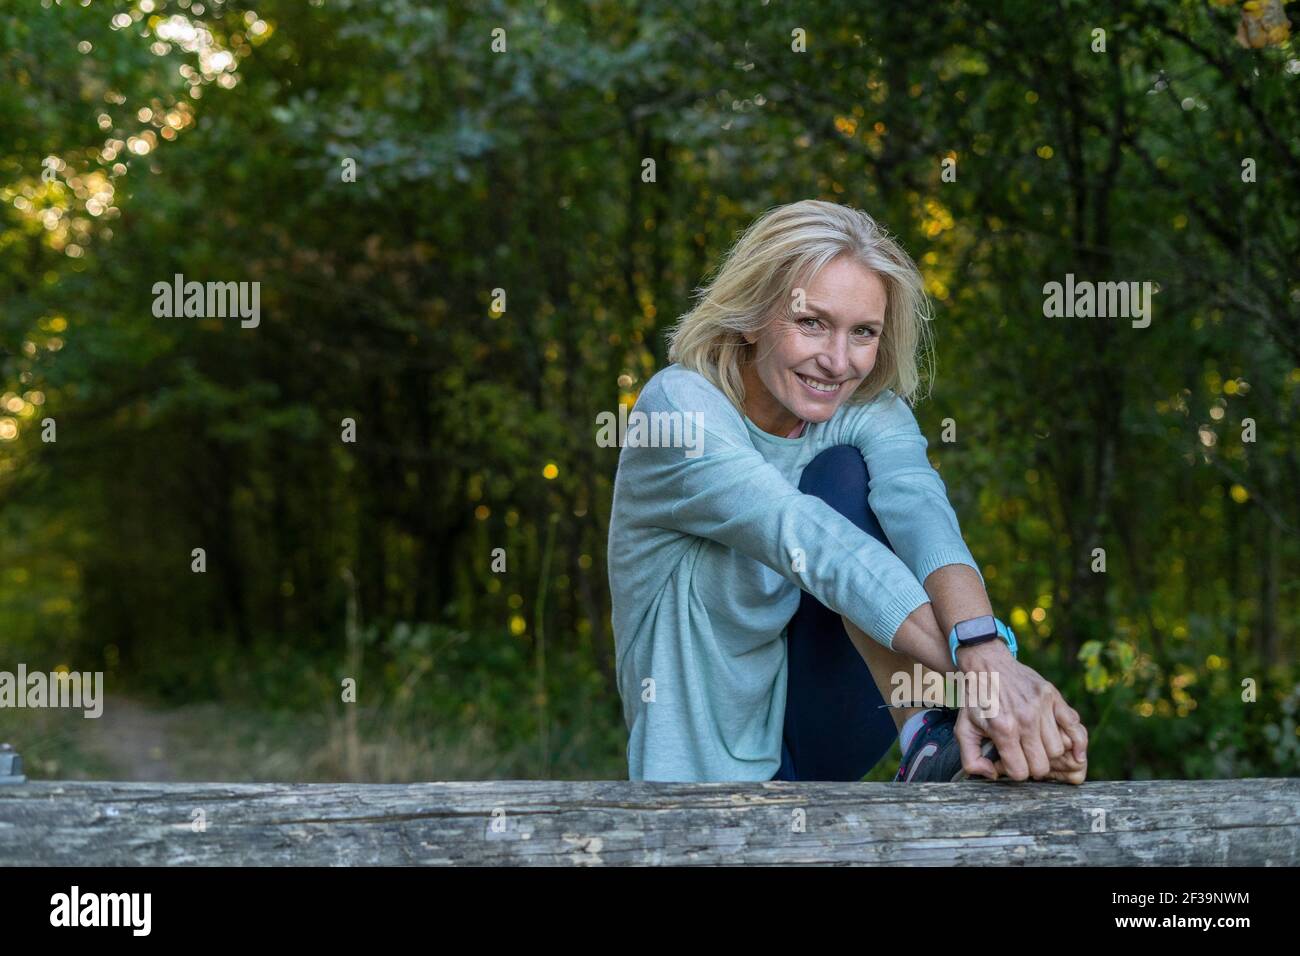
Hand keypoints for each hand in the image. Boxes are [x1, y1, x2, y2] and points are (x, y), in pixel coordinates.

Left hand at [952, 643, 1088, 781]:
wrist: (987, 665)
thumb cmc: (977, 700)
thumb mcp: (963, 729)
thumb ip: (971, 760)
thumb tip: (993, 776)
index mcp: (1003, 728)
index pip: (1020, 771)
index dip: (1013, 771)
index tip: (1008, 761)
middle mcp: (1025, 719)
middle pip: (1042, 764)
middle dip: (1032, 766)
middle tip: (1023, 756)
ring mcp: (1042, 707)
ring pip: (1058, 749)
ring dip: (1047, 752)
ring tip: (1035, 745)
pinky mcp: (1053, 697)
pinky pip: (1075, 727)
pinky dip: (1078, 743)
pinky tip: (1074, 752)